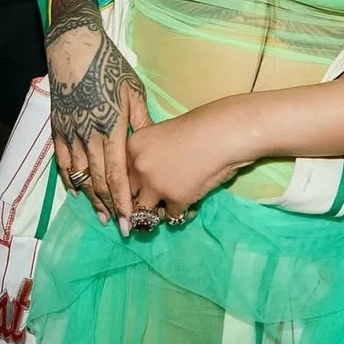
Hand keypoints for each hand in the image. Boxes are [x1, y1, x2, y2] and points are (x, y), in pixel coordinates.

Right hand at [46, 0, 151, 233]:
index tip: (130, 222)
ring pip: (80, 175)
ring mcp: (71, 133)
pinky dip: (69, 179)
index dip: (123, 201)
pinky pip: (62, 161)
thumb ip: (141, 121)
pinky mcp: (58, 128)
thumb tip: (150, 144)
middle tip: (120, 226)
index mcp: (111, 128)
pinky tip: (77, 191)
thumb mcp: (134, 91)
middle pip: (99, 181)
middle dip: (109, 206)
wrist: (75, 50)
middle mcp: (89, 136)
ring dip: (91, 198)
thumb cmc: (110, 67)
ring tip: (101, 215)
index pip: (117, 175)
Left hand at [125, 99, 250, 221]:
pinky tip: (193, 203)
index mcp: (133, 146)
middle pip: (130, 195)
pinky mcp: (175, 199)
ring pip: (146, 211)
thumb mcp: (163, 135)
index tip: (139, 191)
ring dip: (159, 210)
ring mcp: (155, 185)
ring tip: (174, 202)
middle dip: (143, 199)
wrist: (222, 133)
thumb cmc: (199, 128)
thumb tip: (145, 183)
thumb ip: (149, 155)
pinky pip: (172, 216)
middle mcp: (139, 166)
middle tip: (158, 197)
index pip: (120, 176)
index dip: (131, 185)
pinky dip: (183, 212)